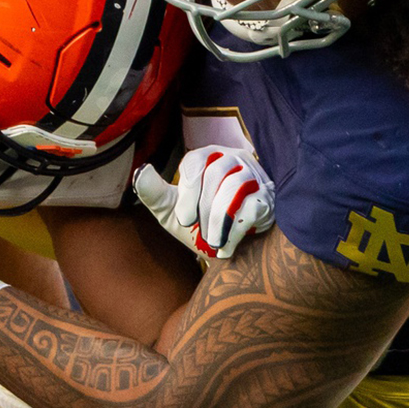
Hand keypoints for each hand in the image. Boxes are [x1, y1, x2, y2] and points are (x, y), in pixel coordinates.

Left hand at [133, 146, 275, 259]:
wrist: (226, 251)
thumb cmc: (197, 226)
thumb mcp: (170, 210)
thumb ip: (154, 193)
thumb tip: (140, 172)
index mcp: (208, 156)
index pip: (196, 160)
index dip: (188, 191)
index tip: (184, 220)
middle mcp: (233, 159)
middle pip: (216, 173)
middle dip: (203, 208)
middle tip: (198, 232)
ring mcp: (254, 176)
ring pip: (235, 187)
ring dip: (219, 220)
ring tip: (213, 241)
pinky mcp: (268, 198)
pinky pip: (252, 206)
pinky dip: (235, 231)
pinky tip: (226, 247)